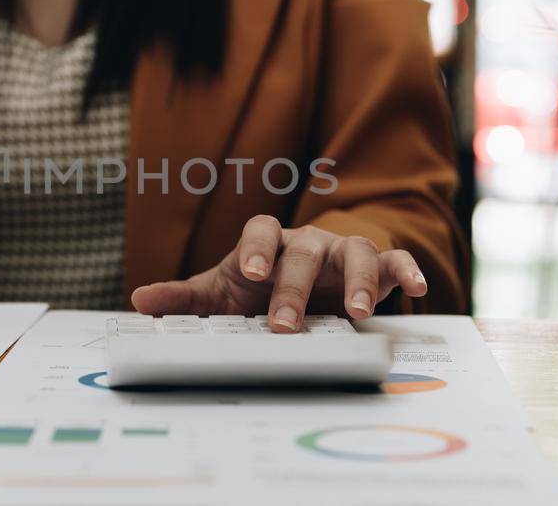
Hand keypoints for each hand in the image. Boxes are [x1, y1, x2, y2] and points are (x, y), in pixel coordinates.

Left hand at [130, 215, 428, 332]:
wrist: (299, 281)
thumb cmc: (256, 286)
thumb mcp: (219, 294)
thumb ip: (183, 298)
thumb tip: (138, 299)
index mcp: (268, 242)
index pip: (261, 231)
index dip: (257, 249)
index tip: (250, 274)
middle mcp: (308, 242)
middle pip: (305, 252)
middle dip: (296, 288)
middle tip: (285, 326)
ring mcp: (344, 252)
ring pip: (357, 252)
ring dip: (360, 280)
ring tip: (360, 313)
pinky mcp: (377, 268)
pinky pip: (396, 261)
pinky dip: (408, 271)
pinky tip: (418, 291)